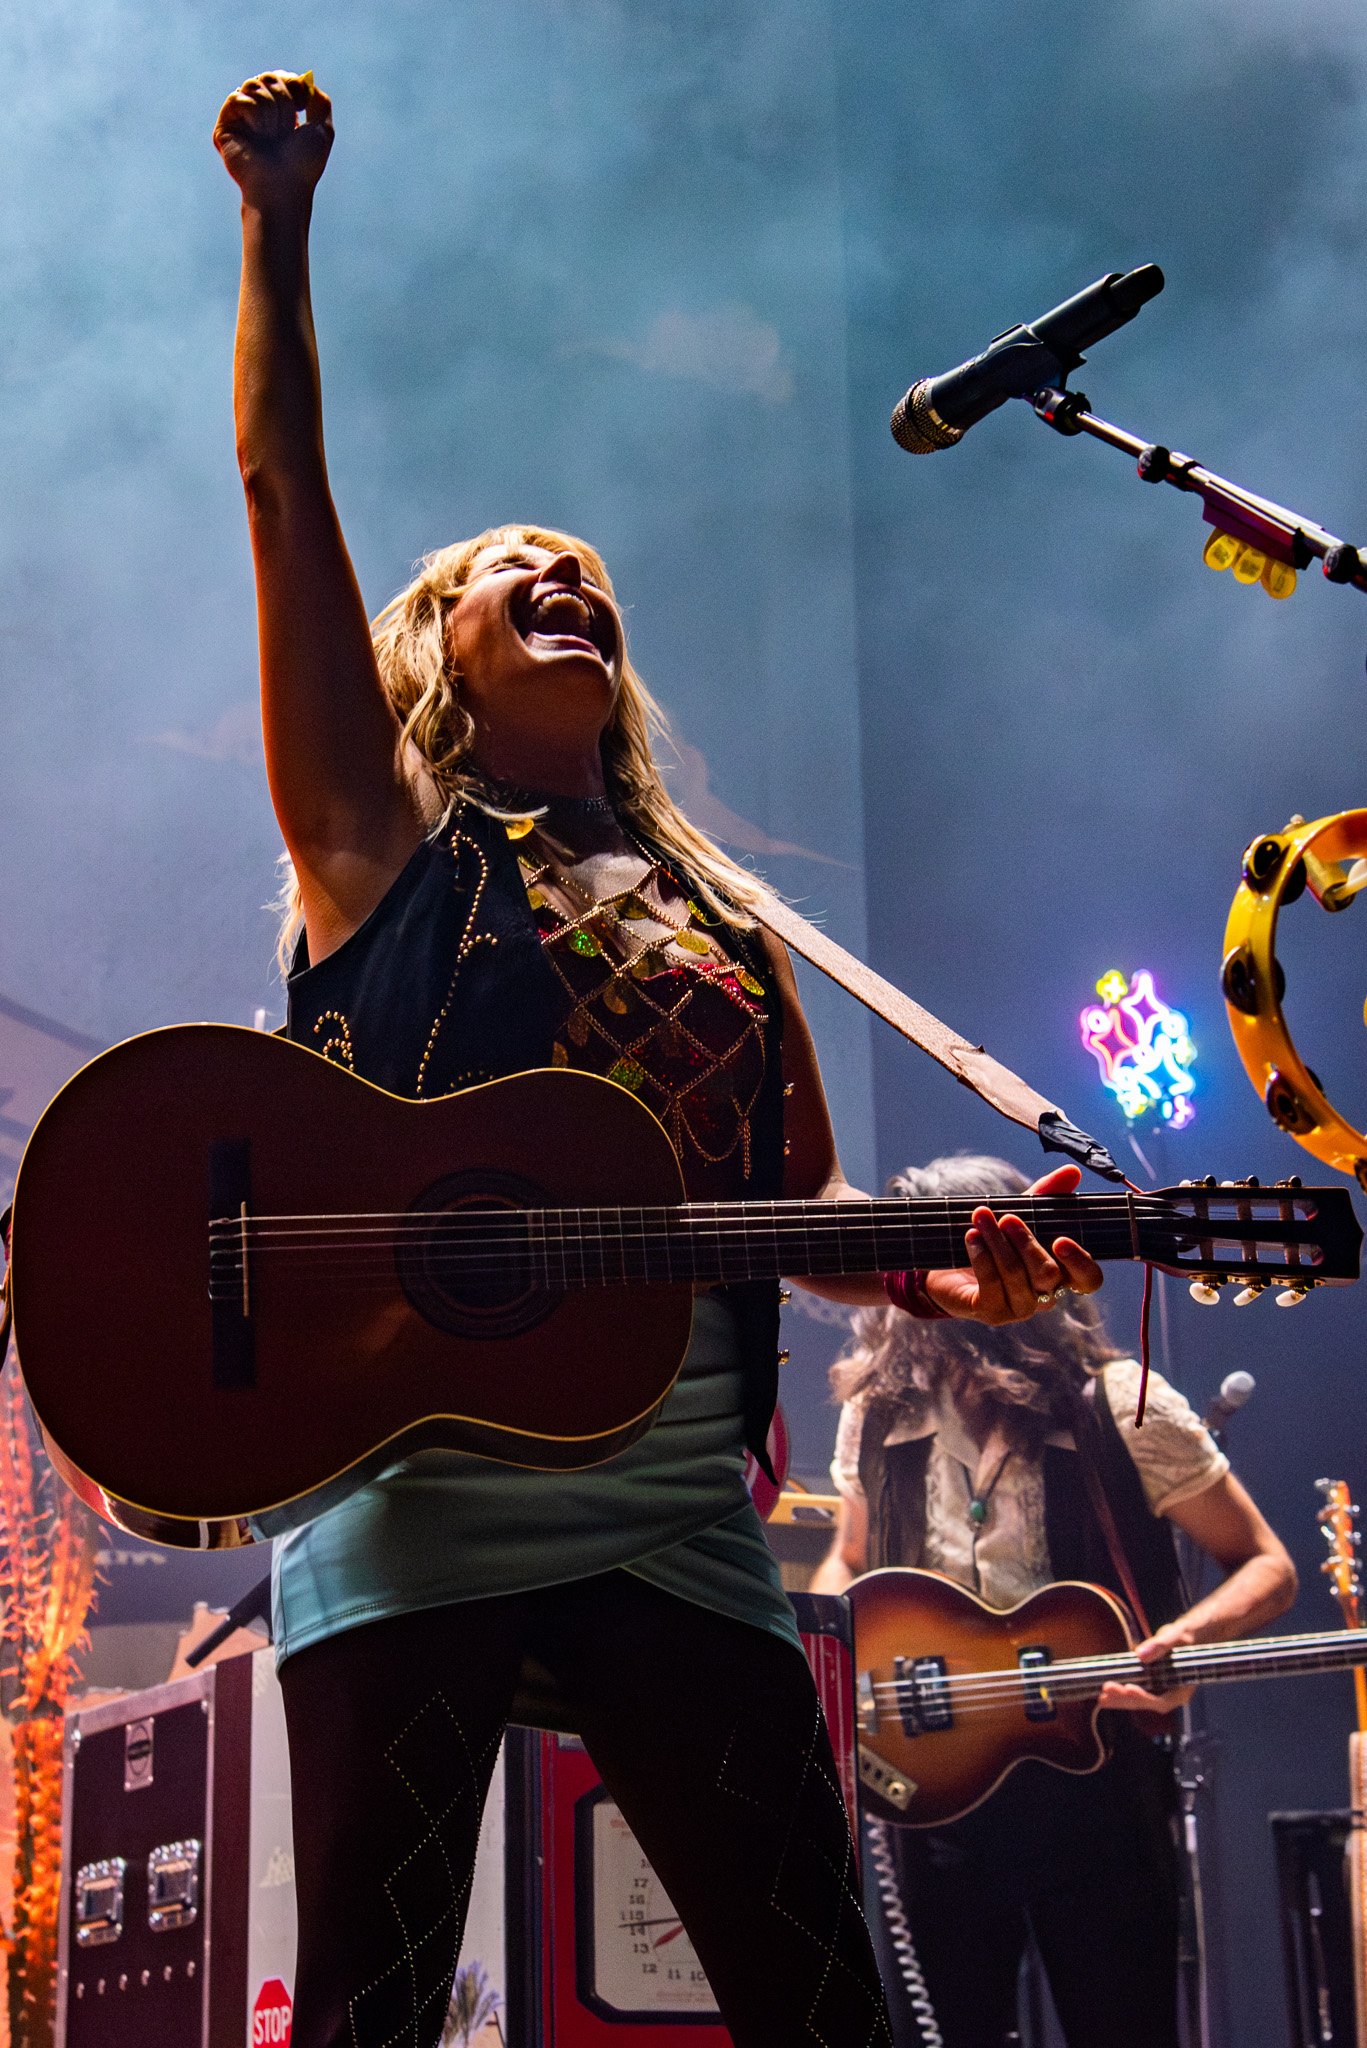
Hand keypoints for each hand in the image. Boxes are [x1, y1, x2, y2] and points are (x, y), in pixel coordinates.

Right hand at [214, 72, 333, 208]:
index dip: (293, 85)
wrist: (283, 187)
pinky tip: (257, 136)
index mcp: (279, 111)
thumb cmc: (302, 165)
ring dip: (271, 112)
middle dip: (284, 102)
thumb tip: (304, 81)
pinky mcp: (225, 124)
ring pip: (254, 85)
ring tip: (271, 138)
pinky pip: (238, 97)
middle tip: (285, 132)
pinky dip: (255, 116)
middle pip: (269, 77)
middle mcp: (259, 111)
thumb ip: (319, 101)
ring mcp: (241, 117)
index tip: (301, 105)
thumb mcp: (323, 130)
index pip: (282, 77)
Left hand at [919, 1164, 1103, 1325]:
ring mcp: (1020, 1308)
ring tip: (981, 1217)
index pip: (1089, 1280)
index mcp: (1062, 1273)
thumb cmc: (995, 1240)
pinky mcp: (992, 1313)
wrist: (949, 1265)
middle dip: (1026, 1241)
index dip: (1080, 1263)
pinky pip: (991, 1285)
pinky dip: (981, 1256)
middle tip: (1007, 1217)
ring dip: (997, 1242)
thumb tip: (1073, 1171)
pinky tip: (971, 1237)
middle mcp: (1046, 1296)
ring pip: (1017, 1277)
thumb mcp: (1021, 1213)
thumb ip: (1048, 1194)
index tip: (1061, 1240)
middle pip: (1048, 1274)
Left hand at [1097, 1619, 1196, 1715]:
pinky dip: (1121, 1692)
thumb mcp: (1176, 1636)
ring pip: (1138, 1701)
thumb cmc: (1186, 1636)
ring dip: (1120, 1699)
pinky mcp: (1149, 1685)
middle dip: (1125, 1699)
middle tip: (1105, 1691)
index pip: (1162, 1701)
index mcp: (1181, 1689)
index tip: (1128, 1689)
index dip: (1145, 1698)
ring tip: (1101, 1696)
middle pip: (1146, 1704)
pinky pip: (1134, 1692)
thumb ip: (1160, 1645)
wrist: (1188, 1637)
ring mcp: (1159, 1691)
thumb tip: (1140, 1654)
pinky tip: (1105, 1690)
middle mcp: (1170, 1694)